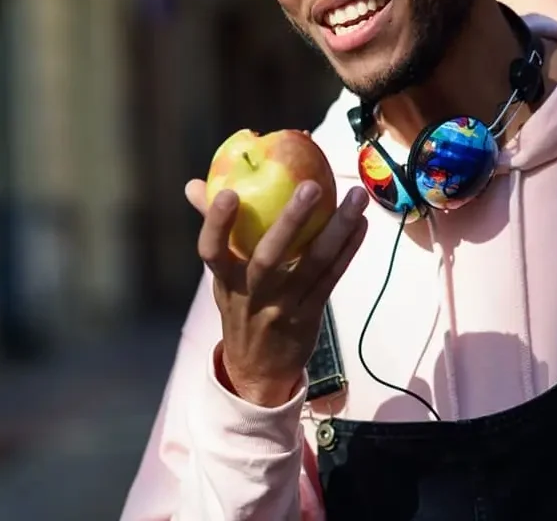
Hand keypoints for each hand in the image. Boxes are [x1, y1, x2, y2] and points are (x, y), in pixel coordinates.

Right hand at [186, 178, 368, 406]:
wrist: (257, 371)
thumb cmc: (240, 308)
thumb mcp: (222, 276)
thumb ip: (215, 228)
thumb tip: (194, 185)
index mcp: (226, 280)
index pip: (212, 252)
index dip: (217, 224)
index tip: (228, 193)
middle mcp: (252, 294)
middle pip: (269, 257)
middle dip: (290, 221)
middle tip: (312, 186)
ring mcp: (283, 306)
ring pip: (313, 264)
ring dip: (338, 228)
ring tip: (356, 197)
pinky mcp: (310, 314)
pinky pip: (331, 278)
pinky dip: (348, 250)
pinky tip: (362, 224)